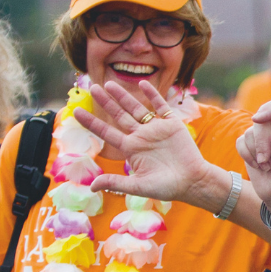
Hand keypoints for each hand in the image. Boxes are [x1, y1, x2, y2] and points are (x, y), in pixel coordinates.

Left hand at [78, 80, 217, 203]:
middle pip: (119, 115)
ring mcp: (156, 128)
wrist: (194, 182)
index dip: (91, 122)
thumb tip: (91, 186)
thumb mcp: (138, 186)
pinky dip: (152, 95)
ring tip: (109, 84)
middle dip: (105, 102)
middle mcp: (141, 136)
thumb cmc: (167, 187)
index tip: (77, 112)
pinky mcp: (172, 124)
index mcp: (131, 149)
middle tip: (92, 87)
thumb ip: (115, 183)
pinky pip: (160, 106)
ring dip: (123, 96)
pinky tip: (142, 84)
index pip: (106, 132)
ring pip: (136, 108)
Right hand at [237, 97, 270, 222]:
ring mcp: (262, 136)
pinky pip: (240, 142)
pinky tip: (259, 167)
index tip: (257, 119)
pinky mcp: (250, 146)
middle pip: (260, 121)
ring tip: (267, 167)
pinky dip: (247, 156)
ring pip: (248, 133)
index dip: (268, 109)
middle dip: (260, 143)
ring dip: (255, 153)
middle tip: (266, 161)